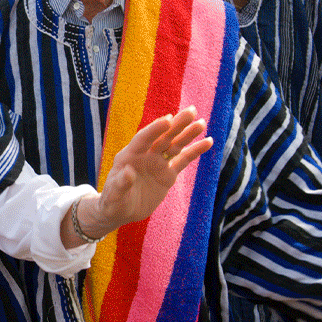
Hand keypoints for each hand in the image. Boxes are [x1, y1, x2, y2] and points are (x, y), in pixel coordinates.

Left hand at [80, 106, 213, 238]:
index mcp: (130, 155)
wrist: (121, 210)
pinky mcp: (168, 174)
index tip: (168, 120)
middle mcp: (145, 155)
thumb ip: (121, 183)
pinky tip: (208, 141)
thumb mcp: (114, 194)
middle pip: (163, 137)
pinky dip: (195, 151)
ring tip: (201, 123)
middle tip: (191, 111)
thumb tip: (128, 172)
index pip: (143, 139)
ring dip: (188, 134)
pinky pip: (183, 160)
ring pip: (175, 146)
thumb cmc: (113, 201)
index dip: (155, 129)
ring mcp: (158, 163)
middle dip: (176, 125)